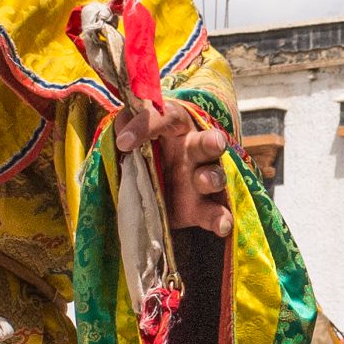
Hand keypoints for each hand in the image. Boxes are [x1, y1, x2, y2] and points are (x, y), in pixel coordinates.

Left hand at [114, 99, 233, 237]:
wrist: (155, 181)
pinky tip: (223, 226)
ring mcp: (202, 177)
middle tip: (214, 143)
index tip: (123, 143)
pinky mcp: (203, 206)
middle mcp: (195, 148)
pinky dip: (222, 219)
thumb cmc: (145, 149)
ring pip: (215, 175)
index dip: (146, 126)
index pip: (166, 118)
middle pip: (208, 141)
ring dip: (213, 178)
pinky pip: (217, 212)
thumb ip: (125, 127)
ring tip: (203, 181)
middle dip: (212, 142)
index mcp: (176, 126)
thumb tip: (121, 132)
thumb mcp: (131, 134)